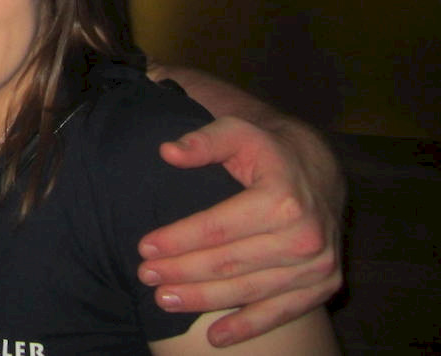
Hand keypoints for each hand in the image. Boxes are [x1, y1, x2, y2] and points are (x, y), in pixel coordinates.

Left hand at [136, 115, 343, 346]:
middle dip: (182, 271)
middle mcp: (305, 236)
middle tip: (146, 277)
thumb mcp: (237, 132)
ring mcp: (317, 266)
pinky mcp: (323, 286)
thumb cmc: (267, 151)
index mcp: (282, 199)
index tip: (144, 247)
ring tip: (164, 300)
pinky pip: (280, 312)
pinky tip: (215, 337)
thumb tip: (168, 151)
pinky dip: (246, 327)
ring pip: (248, 290)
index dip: (178, 239)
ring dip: (203, 300)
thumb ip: (203, 141)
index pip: (218, 226)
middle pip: (229, 262)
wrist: (319, 172)